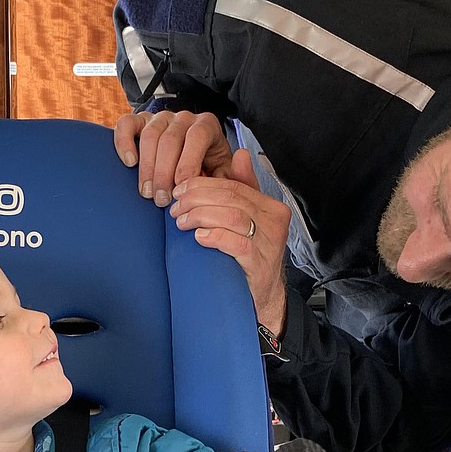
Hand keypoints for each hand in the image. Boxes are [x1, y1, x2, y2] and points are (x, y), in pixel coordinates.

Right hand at [113, 109, 232, 204]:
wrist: (193, 166)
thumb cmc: (209, 172)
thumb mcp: (227, 175)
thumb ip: (238, 174)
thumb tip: (242, 157)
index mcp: (207, 126)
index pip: (196, 137)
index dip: (187, 162)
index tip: (181, 188)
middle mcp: (184, 118)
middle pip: (170, 139)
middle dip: (164, 173)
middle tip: (162, 200)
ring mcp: (160, 118)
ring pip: (150, 135)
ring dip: (147, 167)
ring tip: (147, 192)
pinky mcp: (140, 121)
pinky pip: (127, 124)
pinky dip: (124, 142)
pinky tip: (130, 162)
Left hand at [170, 149, 290, 334]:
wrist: (262, 297)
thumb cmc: (250, 257)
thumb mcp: (247, 219)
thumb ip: (243, 188)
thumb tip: (240, 154)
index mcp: (270, 206)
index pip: (233, 185)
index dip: (202, 185)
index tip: (179, 191)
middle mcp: (274, 221)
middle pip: (230, 198)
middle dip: (197, 199)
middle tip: (175, 207)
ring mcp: (270, 242)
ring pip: (231, 217)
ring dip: (200, 216)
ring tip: (181, 222)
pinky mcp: (261, 263)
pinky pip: (236, 243)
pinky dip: (214, 237)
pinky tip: (198, 238)